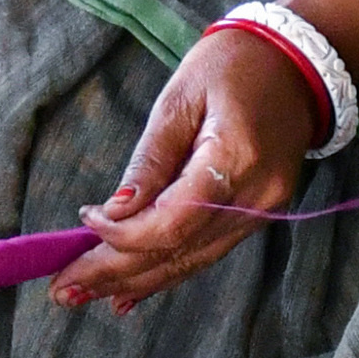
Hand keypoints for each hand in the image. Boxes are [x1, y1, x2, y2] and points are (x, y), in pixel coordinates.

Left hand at [52, 27, 320, 312]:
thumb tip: (116, 211)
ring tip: (82, 294)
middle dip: (116, 272)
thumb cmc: (230, 67)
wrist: (296, 63)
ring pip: (192, 262)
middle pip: (178, 250)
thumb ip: (149, 161)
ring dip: (135, 282)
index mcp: (236, 158)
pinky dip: (166, 272)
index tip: (85, 218)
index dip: (123, 234)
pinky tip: (129, 292)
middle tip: (63, 289)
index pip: (173, 221)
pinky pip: (207, 253)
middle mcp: (256, 198)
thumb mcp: (179, 99)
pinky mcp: (260, 216)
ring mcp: (263, 212)